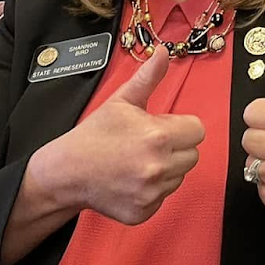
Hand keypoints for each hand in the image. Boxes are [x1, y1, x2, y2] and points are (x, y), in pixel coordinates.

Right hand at [45, 47, 203, 225]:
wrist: (67, 172)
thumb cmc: (95, 135)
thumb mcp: (122, 100)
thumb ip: (148, 78)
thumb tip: (164, 52)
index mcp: (158, 136)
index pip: (197, 130)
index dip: (180, 126)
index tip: (161, 127)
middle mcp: (158, 167)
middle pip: (192, 155)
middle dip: (176, 147)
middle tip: (148, 144)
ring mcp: (151, 193)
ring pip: (179, 177)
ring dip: (166, 169)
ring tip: (138, 160)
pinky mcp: (144, 211)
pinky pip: (163, 198)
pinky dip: (152, 191)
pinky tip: (132, 179)